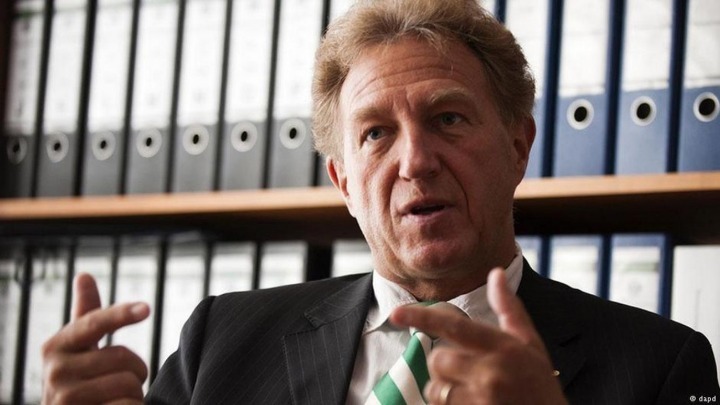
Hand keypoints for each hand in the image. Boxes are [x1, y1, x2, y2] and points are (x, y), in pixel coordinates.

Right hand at [42, 273, 149, 404]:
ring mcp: (65, 399)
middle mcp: (55, 372)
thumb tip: (84, 274)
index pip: (95, 323)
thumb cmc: (80, 380)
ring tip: (114, 399)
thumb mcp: (78, 347)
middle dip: (135, 370)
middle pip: (123, 357)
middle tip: (120, 382)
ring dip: (134, 393)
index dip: (121, 314)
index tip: (146, 307)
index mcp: (55, 346)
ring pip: (128, 383)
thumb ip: (86, 315)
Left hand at [390, 268, 567, 404]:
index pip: (454, 326)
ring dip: (444, 391)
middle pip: (438, 359)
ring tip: (471, 394)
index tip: (395, 313)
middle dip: (443, 366)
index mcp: (504, 348)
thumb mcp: (531, 344)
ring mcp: (482, 399)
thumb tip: (495, 274)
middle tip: (466, 373)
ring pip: (435, 389)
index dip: (421, 317)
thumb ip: (509, 310)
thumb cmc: (540, 386)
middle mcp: (491, 372)